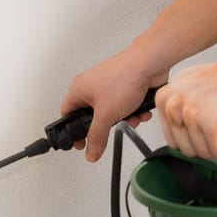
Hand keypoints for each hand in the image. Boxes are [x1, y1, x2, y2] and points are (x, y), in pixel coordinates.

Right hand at [60, 46, 169, 162]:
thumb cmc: (125, 77)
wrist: (149, 64)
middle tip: (108, 131)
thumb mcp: (106, 115)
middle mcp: (92, 86)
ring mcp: (109, 86)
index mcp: (79, 89)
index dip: (72, 131)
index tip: (79, 143)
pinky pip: (125, 106)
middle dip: (105, 126)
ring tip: (130, 118)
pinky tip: (140, 111)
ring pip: (111, 112)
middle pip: (92, 116)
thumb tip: (90, 152)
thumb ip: (97, 137)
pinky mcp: (125, 86)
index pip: (67, 115)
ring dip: (123, 120)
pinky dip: (133, 111)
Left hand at [155, 51, 216, 160]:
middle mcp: (174, 106)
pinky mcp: (212, 128)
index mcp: (166, 97)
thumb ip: (180, 107)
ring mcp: (192, 117)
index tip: (207, 121)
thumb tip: (176, 129)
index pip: (172, 137)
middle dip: (206, 141)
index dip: (194, 135)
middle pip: (185, 148)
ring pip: (203, 153)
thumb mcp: (194, 86)